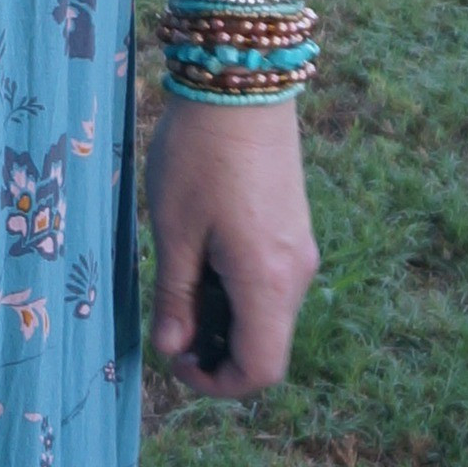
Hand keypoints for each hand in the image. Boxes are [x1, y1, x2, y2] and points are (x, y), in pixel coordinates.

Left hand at [144, 95, 319, 400]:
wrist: (242, 83)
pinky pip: (270, 282)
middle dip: (217, 351)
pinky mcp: (293, 229)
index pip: (260, 370)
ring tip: (178, 284)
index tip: (174, 361)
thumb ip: (176, 296)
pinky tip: (200, 258)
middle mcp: (296, 274)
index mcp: (267, 282)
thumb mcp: (174, 231)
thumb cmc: (198, 157)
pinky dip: (237, 290)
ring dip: (225, 318)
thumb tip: (174, 347)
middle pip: (266, 345)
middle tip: (168, 325)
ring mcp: (299, 250)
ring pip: (267, 314)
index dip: (217, 383)